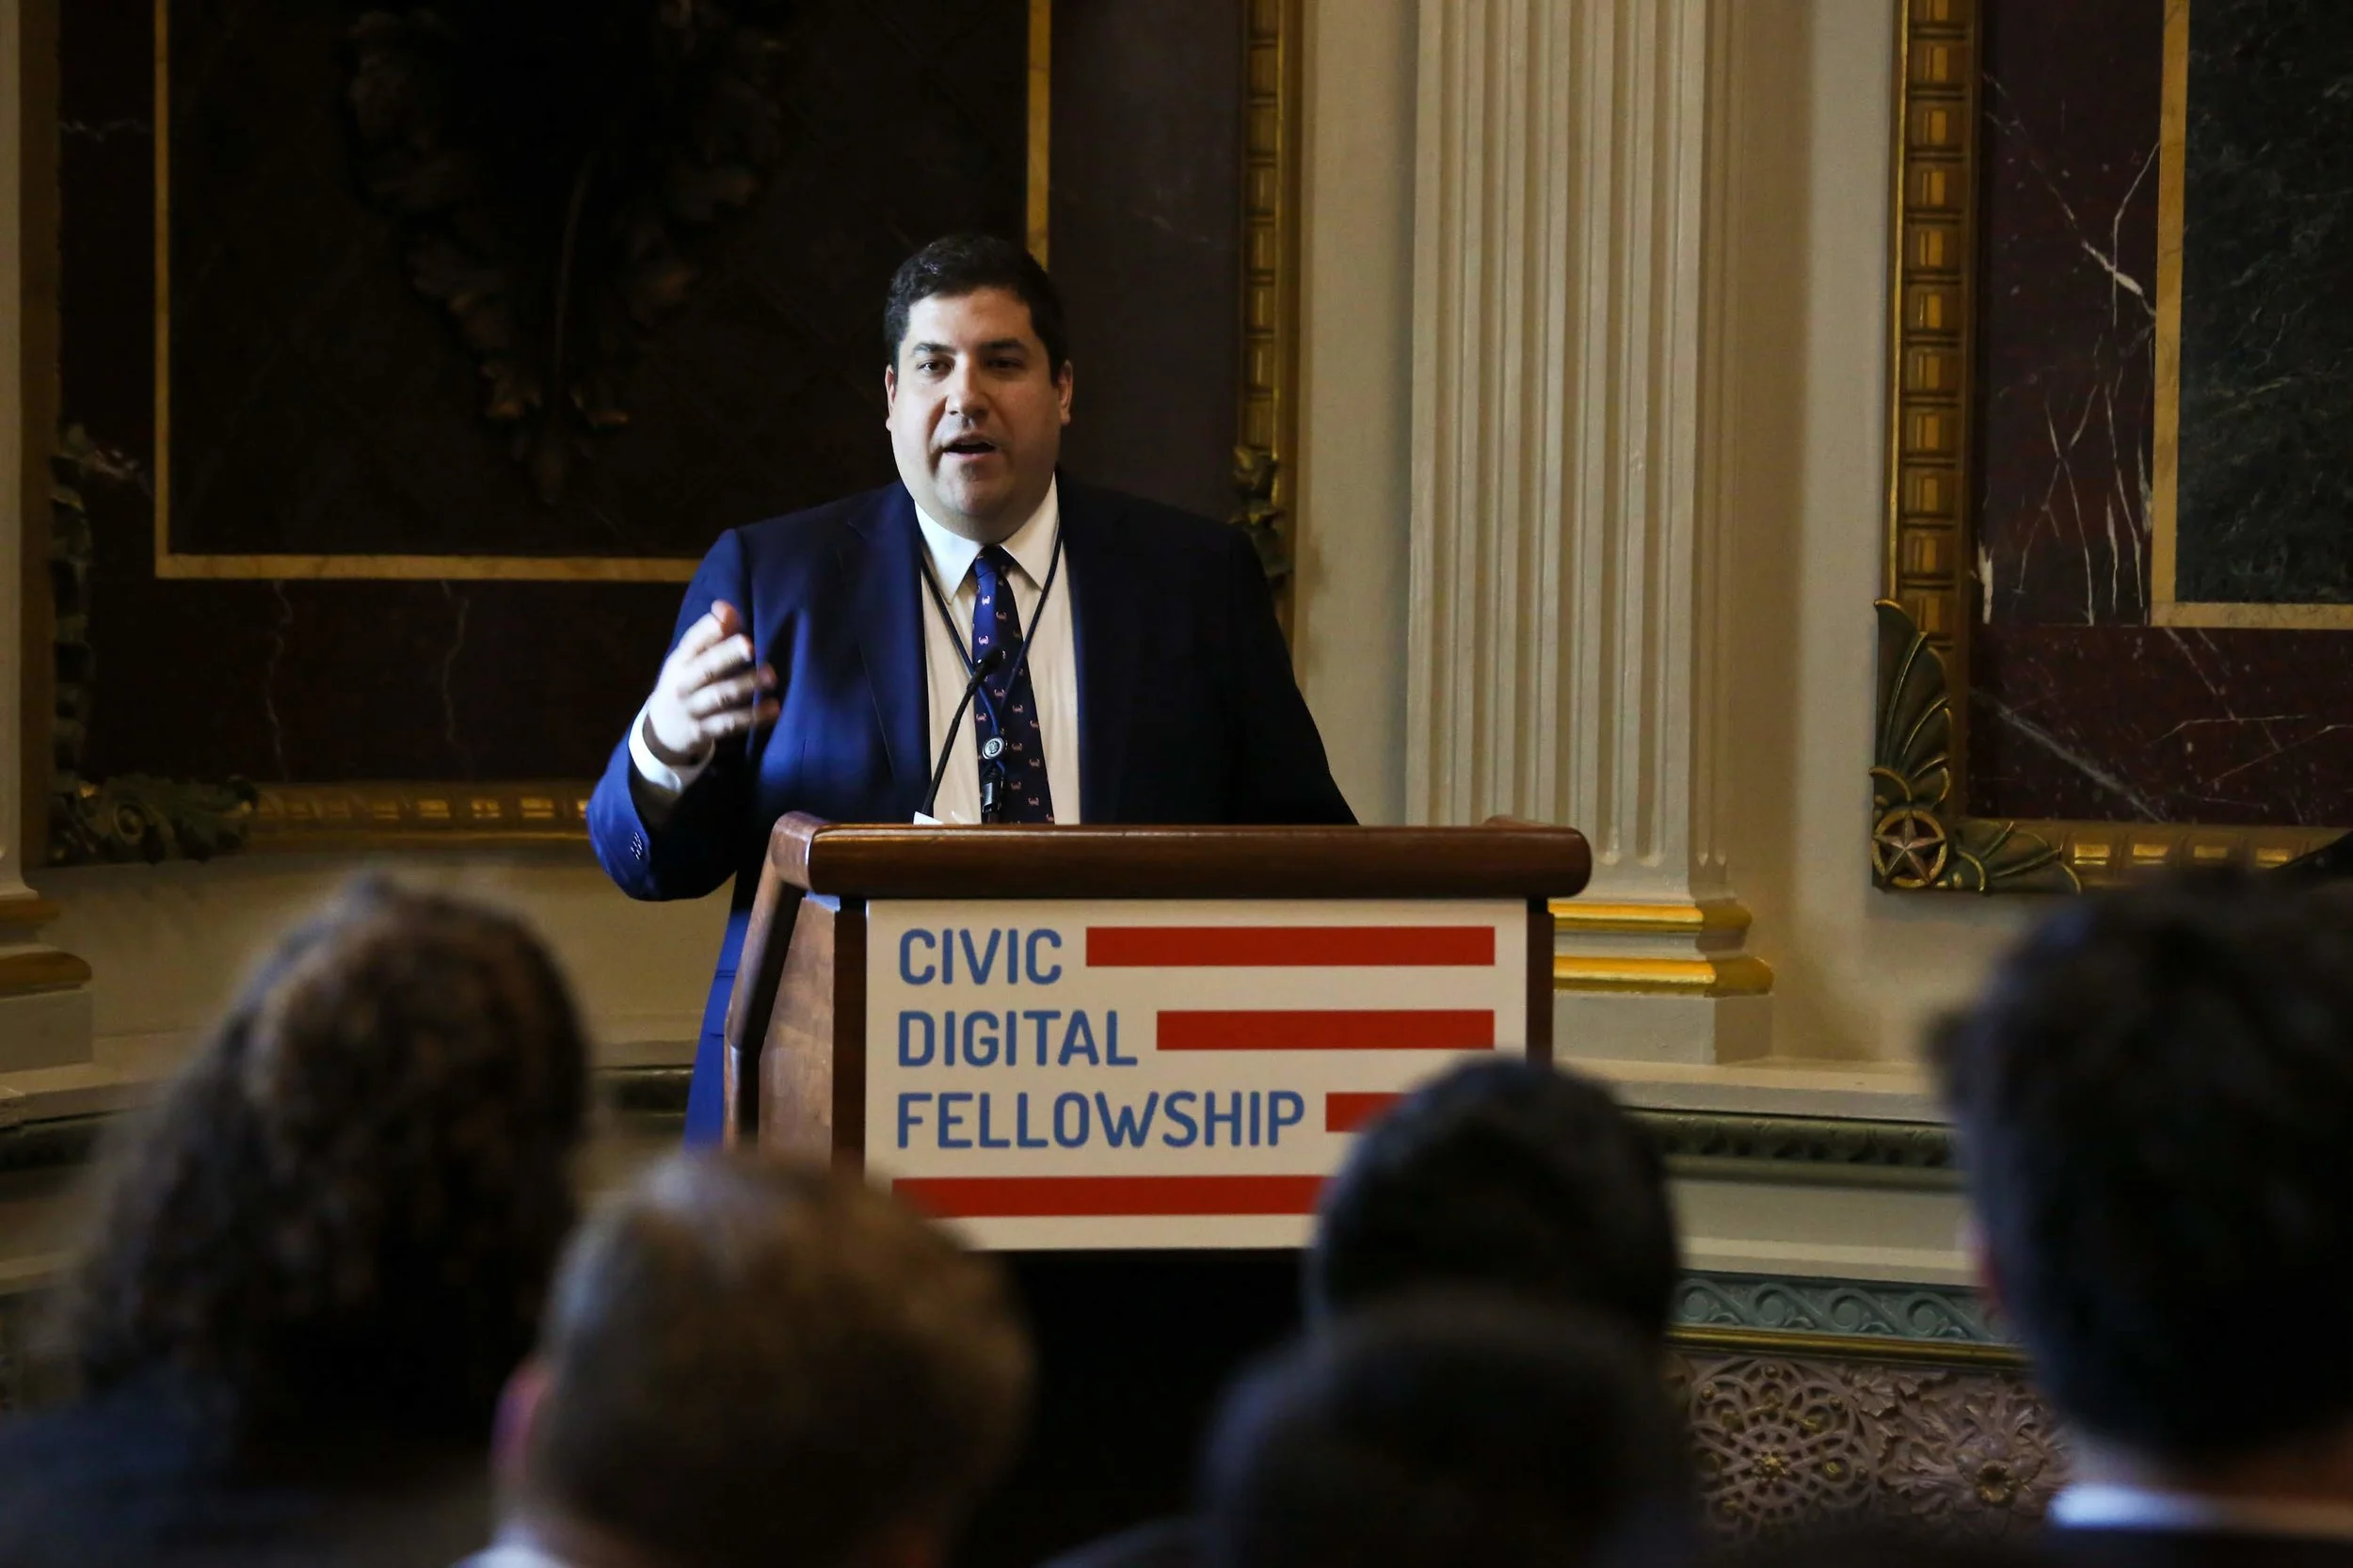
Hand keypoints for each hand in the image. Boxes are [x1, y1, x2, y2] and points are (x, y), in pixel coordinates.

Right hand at [643, 601, 778, 763]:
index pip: (692, 642)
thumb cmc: (685, 685)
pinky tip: (774, 709)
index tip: (725, 618)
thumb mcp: (690, 661)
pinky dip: (753, 717)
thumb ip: (711, 634)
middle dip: (727, 657)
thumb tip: (726, 606)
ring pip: (720, 696)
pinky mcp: (705, 732)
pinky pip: (730, 724)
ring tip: (771, 677)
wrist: (662, 731)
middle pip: (706, 669)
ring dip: (746, 685)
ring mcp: (693, 709)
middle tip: (751, 647)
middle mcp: (683, 684)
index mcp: (680, 661)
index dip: (707, 630)